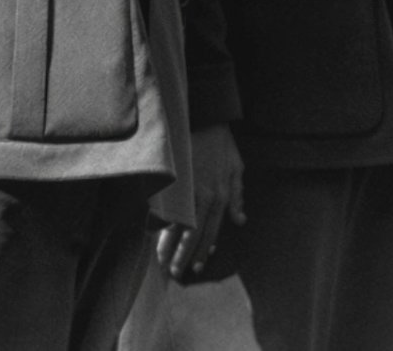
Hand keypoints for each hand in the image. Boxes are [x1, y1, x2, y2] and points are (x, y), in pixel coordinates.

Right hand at [156, 123, 245, 279]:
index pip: (211, 230)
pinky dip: (158, 225)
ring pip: (176, 226)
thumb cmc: (222, 144)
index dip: (204, 249)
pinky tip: (152, 236)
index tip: (198, 266)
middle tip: (176, 273)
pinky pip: (164, 210)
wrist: (204, 120)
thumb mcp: (238, 168)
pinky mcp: (172, 183)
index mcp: (220, 195)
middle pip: (193, 234)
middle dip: (184, 255)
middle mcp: (203, 197)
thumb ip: (238, 195)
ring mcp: (186, 191)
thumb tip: (240, 220)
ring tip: (161, 262)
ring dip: (168, 246)